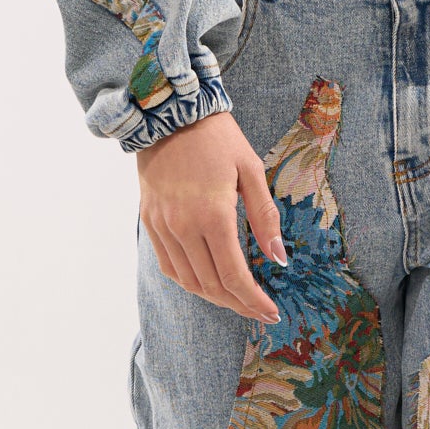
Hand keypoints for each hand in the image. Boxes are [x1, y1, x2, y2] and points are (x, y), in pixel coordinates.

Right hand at [137, 111, 284, 320]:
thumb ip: (265, 217)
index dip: (253, 300)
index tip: (271, 312)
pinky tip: (207, 284)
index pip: (234, 276)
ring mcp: (163, 227)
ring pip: (188, 281)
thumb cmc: (217, 139)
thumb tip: (279, 258)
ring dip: (214, 298)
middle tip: (259, 311)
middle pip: (212, 285)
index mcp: (213, 215)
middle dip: (239, 304)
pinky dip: (189, 282)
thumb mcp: (251, 170)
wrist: (170, 116)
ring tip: (237, 301)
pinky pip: (169, 266)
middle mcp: (184, 227)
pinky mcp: (150, 222)